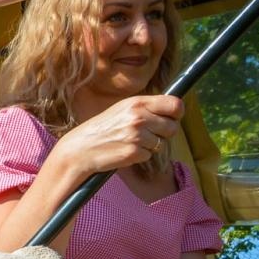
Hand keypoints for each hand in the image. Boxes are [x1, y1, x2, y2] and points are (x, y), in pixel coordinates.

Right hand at [52, 94, 182, 175]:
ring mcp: (137, 136)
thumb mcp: (123, 109)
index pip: (175, 105)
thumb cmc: (103, 128)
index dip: (177, 113)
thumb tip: (174, 110)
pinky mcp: (134, 152)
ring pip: (161, 143)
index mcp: (137, 103)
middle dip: (164, 133)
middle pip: (172, 127)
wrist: (81, 148)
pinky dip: (139, 156)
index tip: (172, 118)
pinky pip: (149, 156)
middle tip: (147, 134)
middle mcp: (139, 117)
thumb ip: (147, 107)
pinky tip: (125, 150)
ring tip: (130, 142)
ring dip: (150, 146)